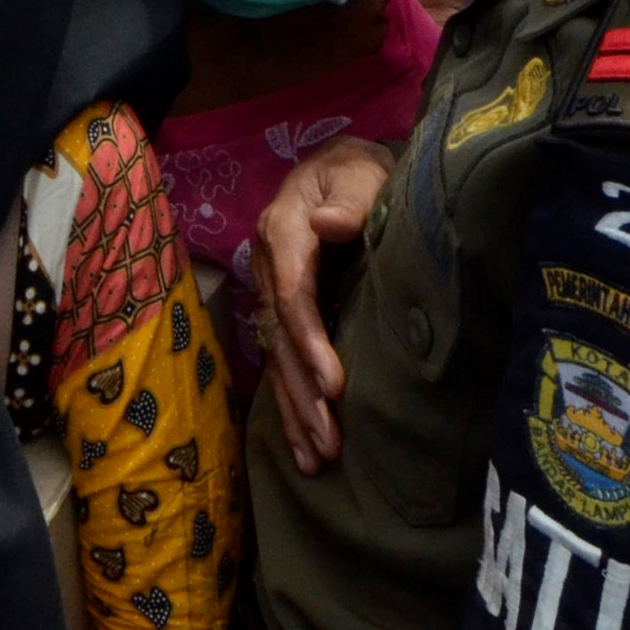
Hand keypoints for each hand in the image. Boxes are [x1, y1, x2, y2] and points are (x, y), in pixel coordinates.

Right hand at [253, 137, 393, 476]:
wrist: (346, 168)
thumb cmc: (360, 170)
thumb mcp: (358, 171)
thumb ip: (349, 197)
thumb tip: (328, 223)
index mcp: (283, 230)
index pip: (292, 294)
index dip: (310, 341)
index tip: (336, 385)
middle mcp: (269, 266)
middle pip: (280, 338)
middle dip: (304, 394)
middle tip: (330, 444)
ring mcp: (272, 292)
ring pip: (276, 359)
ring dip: (296, 411)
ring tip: (317, 460)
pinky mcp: (284, 312)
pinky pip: (281, 363)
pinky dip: (292, 406)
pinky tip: (305, 447)